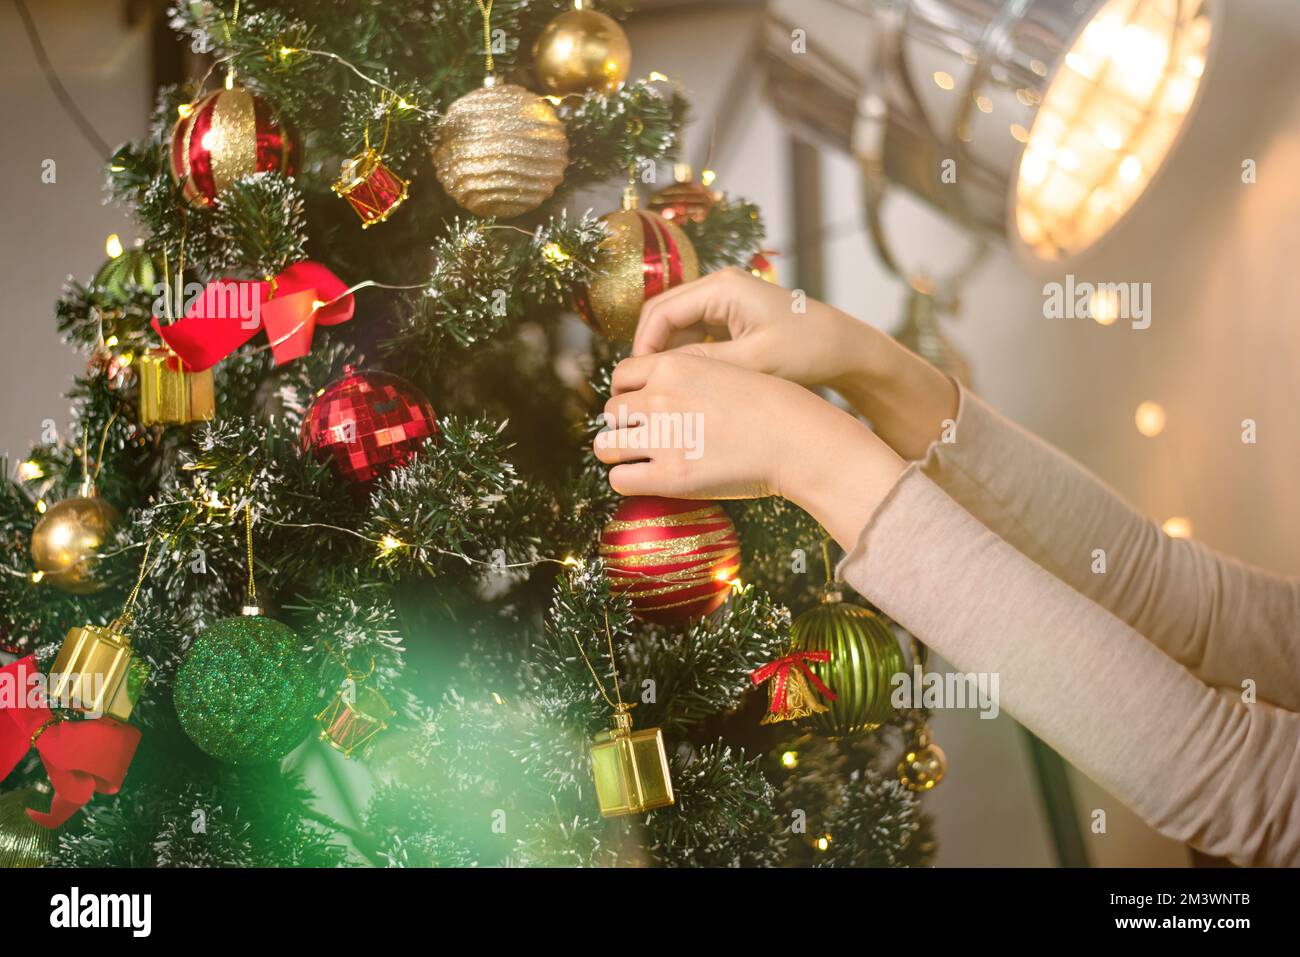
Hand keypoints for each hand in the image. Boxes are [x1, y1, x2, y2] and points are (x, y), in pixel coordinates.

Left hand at [594, 352, 905, 547]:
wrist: (797, 440)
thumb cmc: (772, 408)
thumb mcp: (724, 371)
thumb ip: (686, 378)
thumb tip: (657, 392)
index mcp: (672, 367)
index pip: (621, 376)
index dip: (628, 393)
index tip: (639, 408)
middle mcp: (659, 398)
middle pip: (610, 410)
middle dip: (623, 424)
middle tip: (643, 437)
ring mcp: (662, 437)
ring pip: (606, 445)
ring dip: (619, 452)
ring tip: (639, 460)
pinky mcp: (670, 476)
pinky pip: (620, 479)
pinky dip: (628, 480)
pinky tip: (647, 480)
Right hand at [632, 267, 871, 389]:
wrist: (843, 347)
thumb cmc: (805, 350)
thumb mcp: (753, 362)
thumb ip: (704, 363)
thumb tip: (659, 371)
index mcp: (722, 287)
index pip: (661, 311)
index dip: (644, 345)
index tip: (638, 381)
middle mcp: (718, 285)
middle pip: (662, 313)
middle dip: (649, 348)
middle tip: (642, 386)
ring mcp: (723, 298)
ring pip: (675, 323)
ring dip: (665, 352)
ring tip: (661, 387)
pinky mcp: (730, 315)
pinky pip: (693, 330)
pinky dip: (684, 352)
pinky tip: (685, 380)